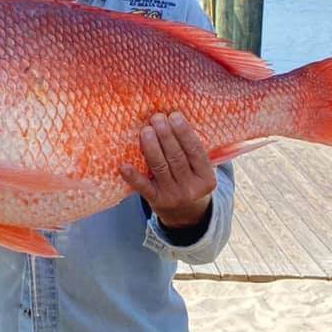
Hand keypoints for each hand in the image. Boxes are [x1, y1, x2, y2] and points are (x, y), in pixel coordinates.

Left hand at [120, 112, 216, 228]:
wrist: (185, 215)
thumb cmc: (190, 181)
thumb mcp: (200, 171)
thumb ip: (192, 151)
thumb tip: (173, 119)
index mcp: (206, 179)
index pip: (196, 151)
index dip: (185, 133)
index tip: (174, 115)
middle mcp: (191, 189)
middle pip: (177, 158)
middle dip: (166, 135)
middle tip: (157, 118)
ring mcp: (173, 196)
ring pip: (161, 168)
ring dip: (152, 147)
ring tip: (146, 130)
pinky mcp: (156, 201)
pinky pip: (144, 188)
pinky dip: (133, 176)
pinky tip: (124, 166)